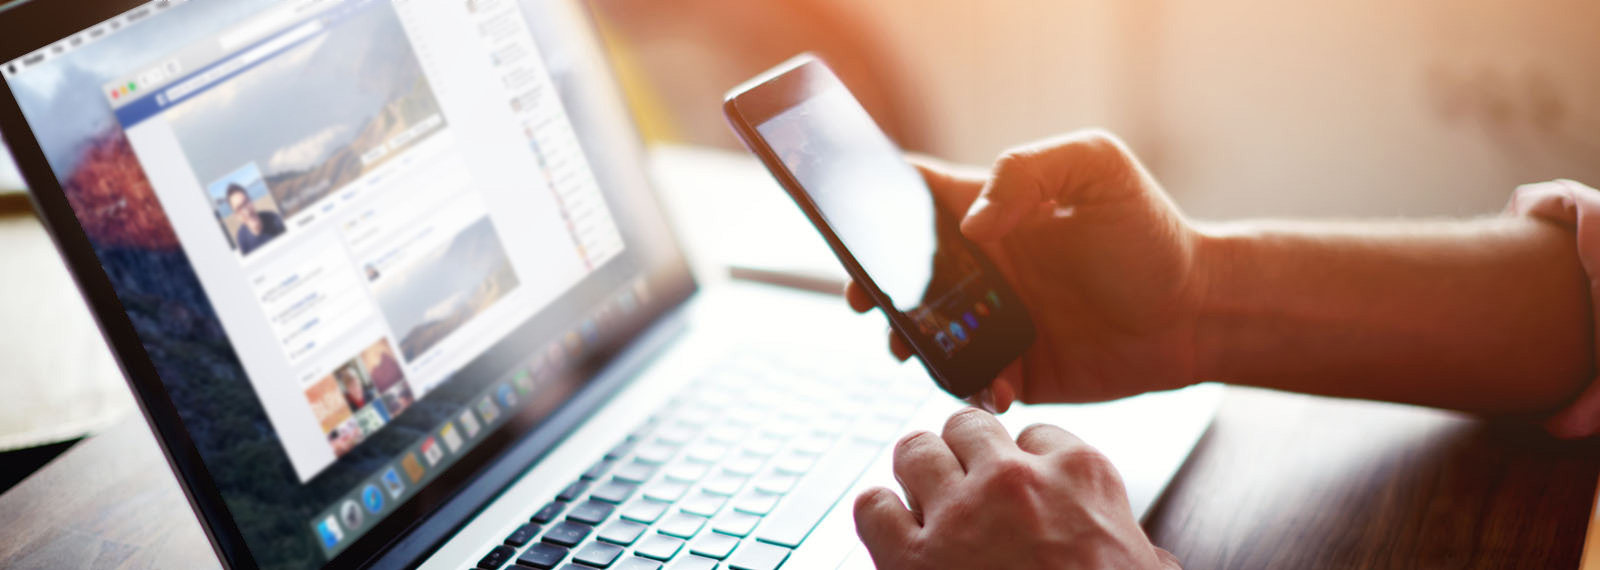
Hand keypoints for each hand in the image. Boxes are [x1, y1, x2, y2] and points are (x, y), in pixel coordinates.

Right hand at [847, 130, 1208, 410]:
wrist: (1198, 313)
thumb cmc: (1151, 234)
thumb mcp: (1098, 169)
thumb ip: (1027, 172)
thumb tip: (968, 224)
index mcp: (992, 211)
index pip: (915, 197)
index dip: (874, 205)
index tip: (855, 226)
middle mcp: (983, 266)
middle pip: (901, 271)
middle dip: (871, 284)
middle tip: (865, 299)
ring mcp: (994, 320)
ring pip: (922, 332)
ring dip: (906, 341)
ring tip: (912, 350)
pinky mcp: (1013, 369)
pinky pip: (967, 381)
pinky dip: (963, 386)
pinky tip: (990, 384)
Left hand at [854, 408, 1179, 568]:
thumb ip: (1132, 545)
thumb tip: (1138, 552)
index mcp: (1080, 476)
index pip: (1036, 434)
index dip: (1022, 461)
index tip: (1018, 484)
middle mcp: (1014, 482)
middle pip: (967, 425)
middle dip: (961, 452)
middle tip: (962, 484)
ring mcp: (959, 515)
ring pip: (914, 450)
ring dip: (915, 473)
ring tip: (922, 498)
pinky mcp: (911, 559)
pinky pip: (873, 507)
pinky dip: (878, 516)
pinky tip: (892, 531)